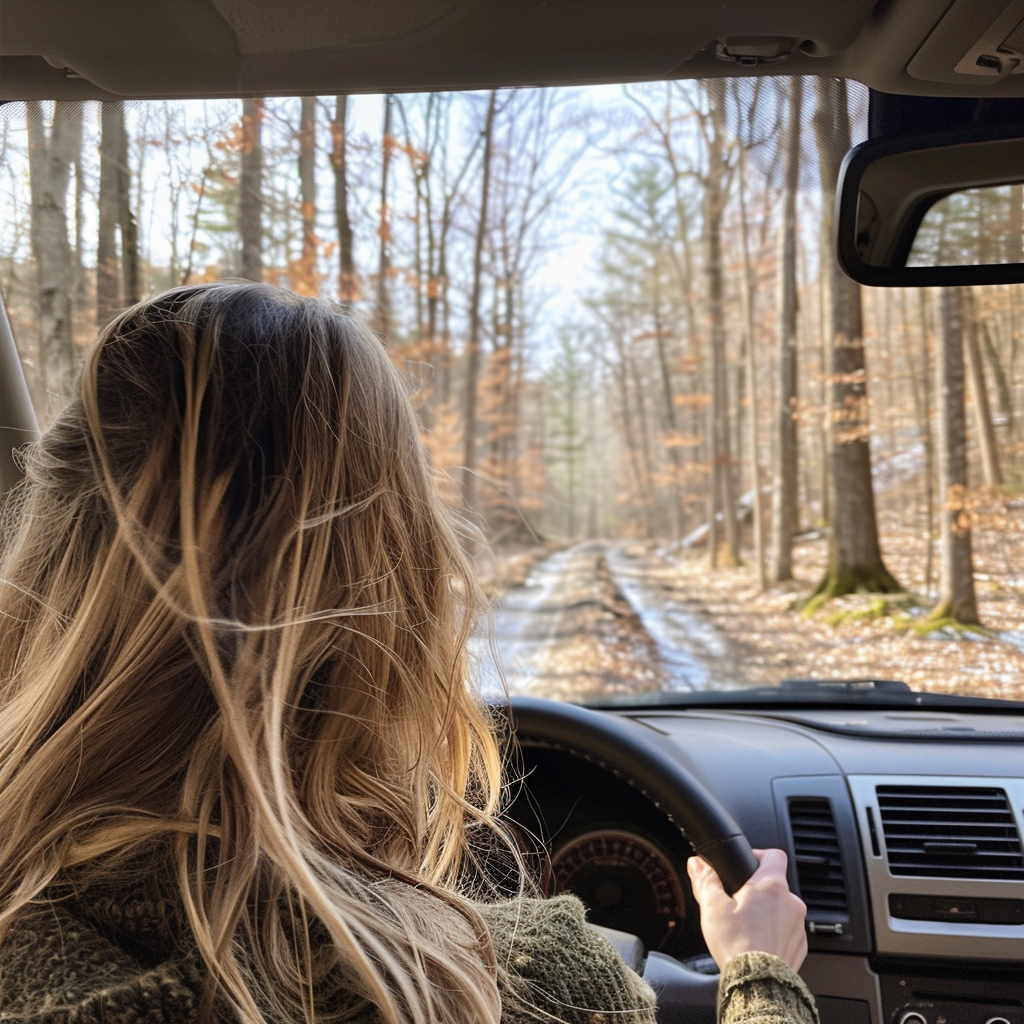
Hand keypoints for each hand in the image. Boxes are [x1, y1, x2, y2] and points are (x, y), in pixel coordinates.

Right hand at [687, 848, 807, 972]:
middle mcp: (791, 902)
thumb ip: (706, 880)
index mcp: (771, 886)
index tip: (745, 865)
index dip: (758, 856)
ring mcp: (798, 926)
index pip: (773, 854)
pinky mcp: (799, 946)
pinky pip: (787, 931)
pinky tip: (756, 943)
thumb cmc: (738, 945)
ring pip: (781, 909)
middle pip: (774, 884)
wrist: (758, 984)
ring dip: (767, 913)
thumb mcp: (713, 907)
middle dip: (756, 891)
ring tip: (746, 927)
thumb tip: (698, 864)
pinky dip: (774, 933)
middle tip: (737, 903)